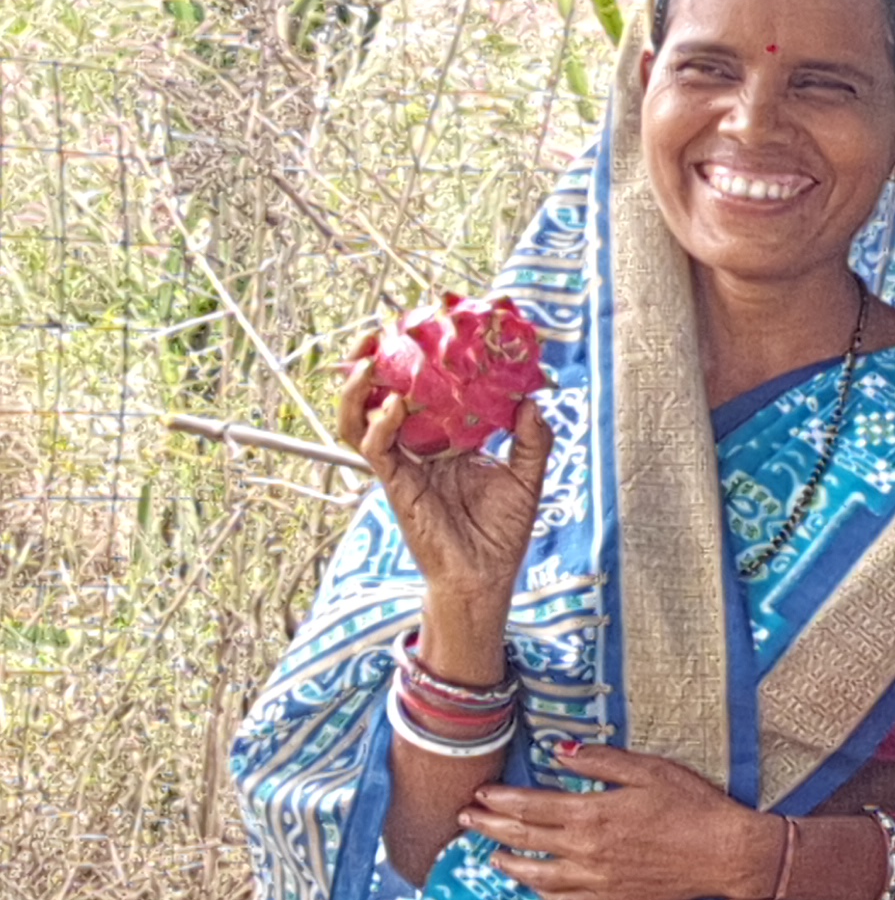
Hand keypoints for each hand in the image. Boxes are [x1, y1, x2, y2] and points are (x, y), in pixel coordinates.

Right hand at [341, 351, 554, 647]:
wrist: (485, 576)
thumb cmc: (501, 532)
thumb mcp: (527, 477)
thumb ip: (533, 439)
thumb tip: (533, 399)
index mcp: (446, 438)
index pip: (428, 389)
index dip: (422, 359)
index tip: (429, 324)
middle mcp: (418, 446)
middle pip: (382, 395)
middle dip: (372, 362)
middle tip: (379, 329)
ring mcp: (402, 464)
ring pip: (360, 418)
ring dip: (357, 389)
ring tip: (365, 359)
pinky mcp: (395, 484)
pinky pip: (377, 449)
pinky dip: (380, 425)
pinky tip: (394, 406)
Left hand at [461, 743, 778, 899]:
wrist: (728, 853)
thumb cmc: (695, 806)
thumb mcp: (650, 770)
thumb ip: (599, 761)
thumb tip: (558, 751)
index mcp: (592, 814)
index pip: (530, 807)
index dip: (500, 800)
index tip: (481, 793)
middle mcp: (586, 850)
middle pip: (523, 839)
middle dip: (489, 828)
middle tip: (467, 820)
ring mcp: (596, 879)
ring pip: (536, 875)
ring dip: (507, 863)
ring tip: (490, 855)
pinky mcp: (612, 899)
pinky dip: (542, 893)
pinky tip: (535, 886)